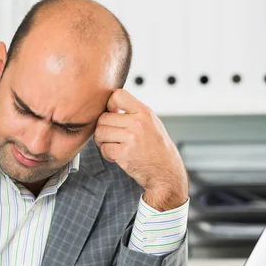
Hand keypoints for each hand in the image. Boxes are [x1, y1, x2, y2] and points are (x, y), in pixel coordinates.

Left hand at [94, 89, 188, 210]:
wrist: (165, 171)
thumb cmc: (156, 147)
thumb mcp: (151, 123)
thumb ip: (133, 112)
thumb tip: (110, 107)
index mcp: (144, 112)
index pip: (118, 95)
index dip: (109, 105)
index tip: (113, 115)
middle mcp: (138, 123)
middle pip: (103, 118)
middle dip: (103, 128)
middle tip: (110, 137)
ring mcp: (131, 138)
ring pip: (100, 133)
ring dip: (102, 141)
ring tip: (112, 145)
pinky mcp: (124, 153)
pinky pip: (104, 148)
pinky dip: (106, 154)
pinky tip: (116, 156)